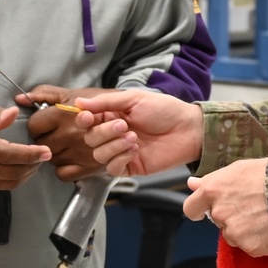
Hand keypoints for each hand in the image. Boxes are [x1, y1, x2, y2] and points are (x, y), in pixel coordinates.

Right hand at [0, 100, 50, 191]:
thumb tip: (13, 114)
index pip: (6, 154)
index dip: (29, 154)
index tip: (45, 151)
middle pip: (10, 173)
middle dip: (31, 166)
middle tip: (44, 155)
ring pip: (6, 184)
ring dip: (24, 175)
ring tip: (34, 162)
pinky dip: (11, 179)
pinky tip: (17, 168)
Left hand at [18, 84, 102, 182]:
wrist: (136, 120)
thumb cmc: (102, 102)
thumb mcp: (74, 94)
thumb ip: (46, 94)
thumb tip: (21, 98)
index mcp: (63, 115)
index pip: (34, 126)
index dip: (37, 126)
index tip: (44, 125)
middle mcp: (69, 135)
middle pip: (41, 144)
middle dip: (44, 140)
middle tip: (54, 136)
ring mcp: (78, 153)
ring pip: (51, 159)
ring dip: (54, 154)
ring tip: (64, 146)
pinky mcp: (88, 168)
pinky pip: (64, 174)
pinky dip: (63, 168)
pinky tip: (69, 159)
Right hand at [73, 89, 203, 176]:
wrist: (187, 129)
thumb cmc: (164, 110)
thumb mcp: (134, 99)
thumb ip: (106, 102)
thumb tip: (79, 102)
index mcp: (111, 116)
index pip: (86, 122)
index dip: (83, 120)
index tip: (88, 118)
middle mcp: (112, 134)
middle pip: (90, 139)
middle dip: (104, 132)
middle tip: (123, 125)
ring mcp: (120, 152)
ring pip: (99, 155)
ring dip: (114, 146)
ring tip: (134, 138)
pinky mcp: (129, 167)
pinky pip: (112, 168)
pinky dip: (120, 159)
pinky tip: (135, 150)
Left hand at [182, 160, 267, 256]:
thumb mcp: (239, 169)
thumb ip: (212, 180)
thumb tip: (192, 183)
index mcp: (213, 190)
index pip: (191, 208)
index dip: (199, 209)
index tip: (204, 210)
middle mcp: (220, 212)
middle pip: (218, 221)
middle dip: (231, 216)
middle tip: (252, 206)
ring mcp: (234, 232)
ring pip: (234, 235)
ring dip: (244, 229)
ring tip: (265, 215)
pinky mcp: (250, 247)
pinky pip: (249, 245)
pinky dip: (259, 239)